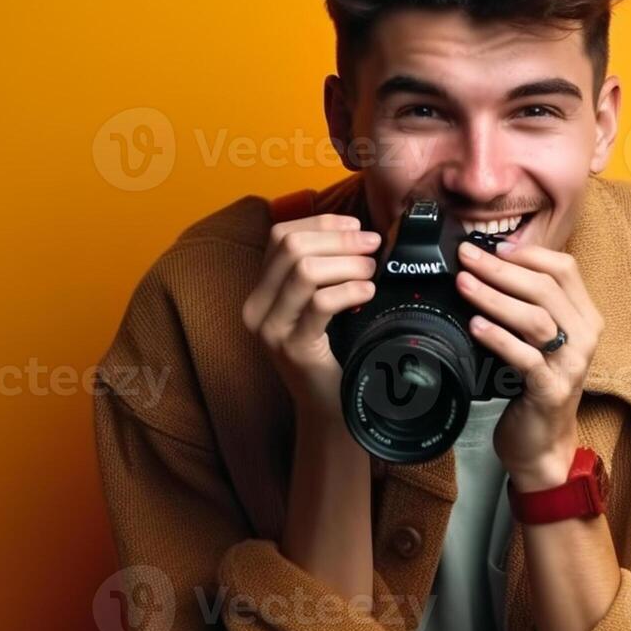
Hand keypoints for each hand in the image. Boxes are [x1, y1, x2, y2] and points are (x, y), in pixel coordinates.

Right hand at [241, 213, 379, 422]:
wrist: (329, 406)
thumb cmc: (332, 350)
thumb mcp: (319, 304)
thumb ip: (325, 269)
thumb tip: (359, 231)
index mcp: (260, 290)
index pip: (281, 235)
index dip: (321, 223)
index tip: (357, 226)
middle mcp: (257, 307)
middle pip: (293, 248)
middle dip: (339, 240)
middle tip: (373, 246)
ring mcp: (271, 329)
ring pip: (305, 272)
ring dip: (348, 264)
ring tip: (371, 272)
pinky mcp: (293, 349)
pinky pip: (321, 304)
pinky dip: (350, 290)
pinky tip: (368, 292)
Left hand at [455, 239, 604, 490]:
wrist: (543, 443)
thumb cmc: (535, 384)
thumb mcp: (539, 339)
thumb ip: (528, 303)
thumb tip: (491, 262)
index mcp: (585, 317)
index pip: (564, 269)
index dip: (528, 253)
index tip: (491, 246)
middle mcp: (585, 338)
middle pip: (545, 288)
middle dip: (501, 269)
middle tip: (465, 258)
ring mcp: (571, 366)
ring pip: (535, 319)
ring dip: (494, 298)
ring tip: (464, 285)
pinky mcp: (551, 392)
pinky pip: (525, 358)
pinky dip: (498, 338)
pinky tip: (475, 326)